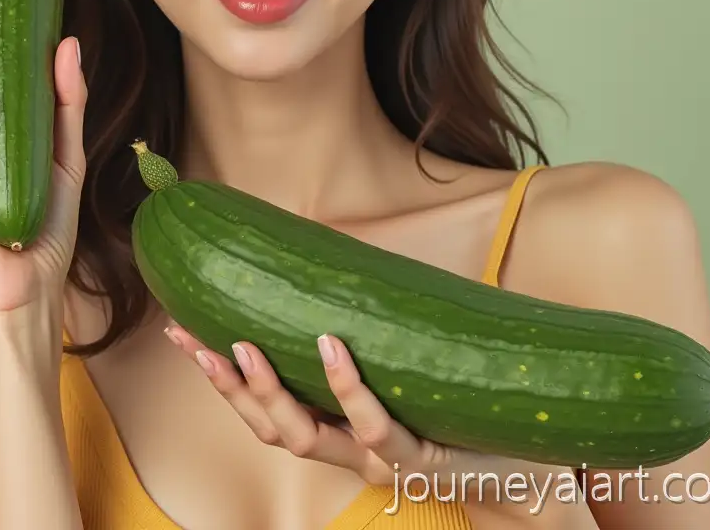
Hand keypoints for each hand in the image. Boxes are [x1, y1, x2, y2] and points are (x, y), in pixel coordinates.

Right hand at [164, 322, 578, 514]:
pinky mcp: (419, 455)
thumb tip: (339, 250)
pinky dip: (346, 385)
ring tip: (244, 345)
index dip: (218, 372)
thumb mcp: (404, 360)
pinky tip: (330, 345)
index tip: (182, 329)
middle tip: (193, 339)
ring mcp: (379, 455)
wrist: (526, 459)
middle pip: (268, 428)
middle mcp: (348, 448)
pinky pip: (374, 424)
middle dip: (225, 385)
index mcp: (338, 424)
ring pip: (306, 437)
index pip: (261, 404)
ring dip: (270, 390)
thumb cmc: (459, 403)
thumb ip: (373, 322)